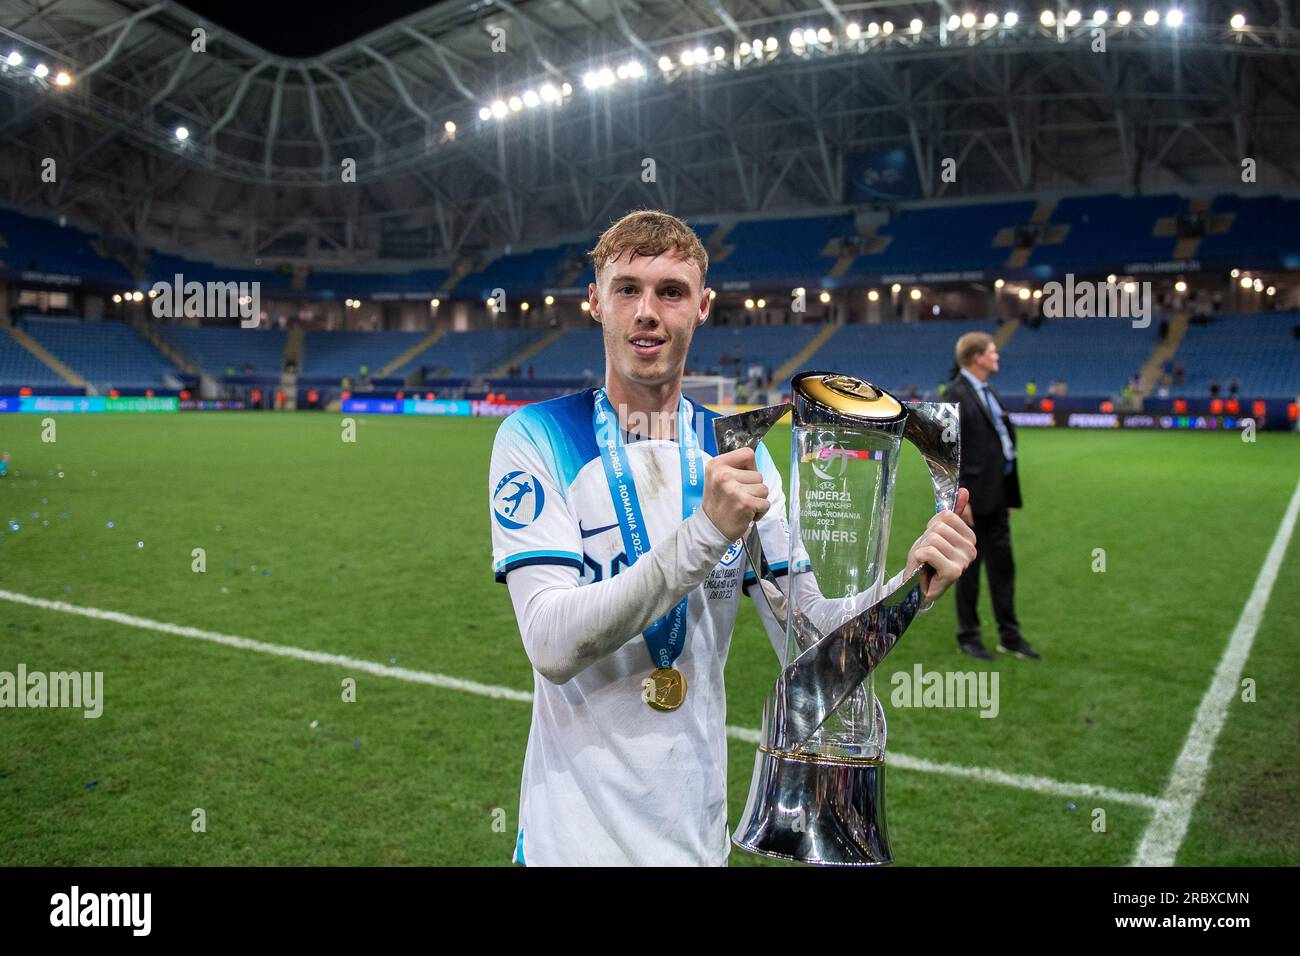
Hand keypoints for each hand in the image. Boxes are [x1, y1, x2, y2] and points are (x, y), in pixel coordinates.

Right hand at [702, 447, 769, 539]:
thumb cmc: (718, 503)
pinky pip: (766, 503)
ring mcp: (734, 489)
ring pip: (763, 489)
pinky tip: (746, 514)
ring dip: (757, 500)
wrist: (711, 528)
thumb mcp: (717, 478)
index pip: (747, 453)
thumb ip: (734, 468)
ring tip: (742, 505)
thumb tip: (755, 463)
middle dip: (753, 488)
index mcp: (716, 464)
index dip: (750, 467)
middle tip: (738, 498)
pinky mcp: (745, 503)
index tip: (742, 479)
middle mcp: (723, 475)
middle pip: (758, 474)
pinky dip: (760, 511)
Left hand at [906, 487, 976, 602]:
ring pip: (933, 539)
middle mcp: (972, 549)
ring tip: (926, 562)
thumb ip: (952, 513)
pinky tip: (924, 569)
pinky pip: (928, 552)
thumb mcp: (936, 532)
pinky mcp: (954, 572)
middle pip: (939, 527)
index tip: (933, 541)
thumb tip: (965, 490)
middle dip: (926, 539)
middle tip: (928, 555)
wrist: (916, 586)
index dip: (932, 526)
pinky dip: (919, 558)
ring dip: (922, 549)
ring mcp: (964, 561)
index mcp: (970, 537)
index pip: (947, 516)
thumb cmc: (926, 559)